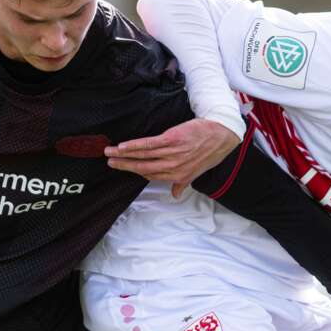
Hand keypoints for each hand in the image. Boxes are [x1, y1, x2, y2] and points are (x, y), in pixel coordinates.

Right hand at [105, 119, 239, 198]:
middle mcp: (173, 167)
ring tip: (110, 152)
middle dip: (124, 165)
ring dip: (124, 154)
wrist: (221, 135)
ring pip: (143, 156)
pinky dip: (134, 146)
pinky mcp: (172, 139)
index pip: (151, 175)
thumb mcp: (196, 172)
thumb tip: (175, 195)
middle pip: (143, 167)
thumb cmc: (209, 152)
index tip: (122, 168)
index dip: (135, 171)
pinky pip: (149, 144)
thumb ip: (182, 183)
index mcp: (177, 176)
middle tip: (108, 162)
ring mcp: (172, 153)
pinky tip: (123, 146)